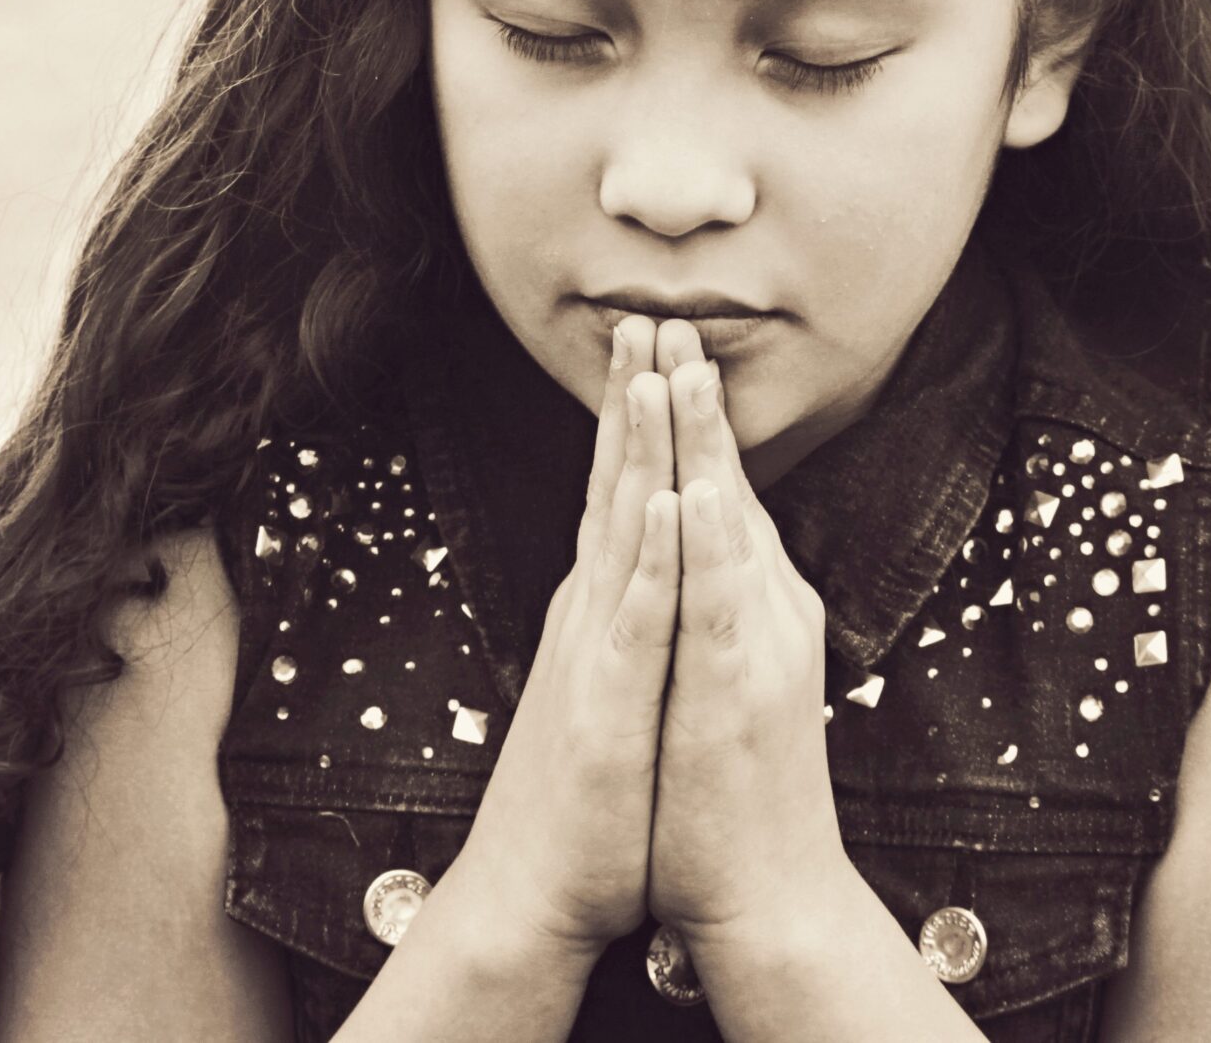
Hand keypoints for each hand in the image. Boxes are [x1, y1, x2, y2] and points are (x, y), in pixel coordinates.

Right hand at [447, 315, 680, 960]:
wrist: (534, 895)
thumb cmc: (584, 802)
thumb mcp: (609, 690)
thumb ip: (621, 626)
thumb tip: (636, 577)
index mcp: (598, 609)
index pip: (618, 492)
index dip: (634, 416)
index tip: (652, 340)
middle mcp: (589, 615)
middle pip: (612, 487)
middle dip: (632, 399)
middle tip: (646, 314)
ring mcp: (593, 655)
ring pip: (620, 533)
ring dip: (637, 452)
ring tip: (652, 375)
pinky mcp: (605, 705)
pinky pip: (639, 620)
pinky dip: (659, 559)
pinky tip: (676, 506)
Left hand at [641, 321, 850, 948]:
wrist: (766, 892)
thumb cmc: (730, 793)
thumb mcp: (718, 679)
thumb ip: (712, 611)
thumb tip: (696, 555)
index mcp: (748, 602)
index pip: (713, 490)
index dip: (684, 419)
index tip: (657, 348)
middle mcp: (760, 607)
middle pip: (720, 483)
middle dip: (690, 398)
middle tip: (664, 317)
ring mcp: (755, 644)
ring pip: (724, 521)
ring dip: (701, 442)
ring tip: (678, 368)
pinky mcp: (738, 690)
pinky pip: (720, 604)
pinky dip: (708, 545)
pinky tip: (696, 495)